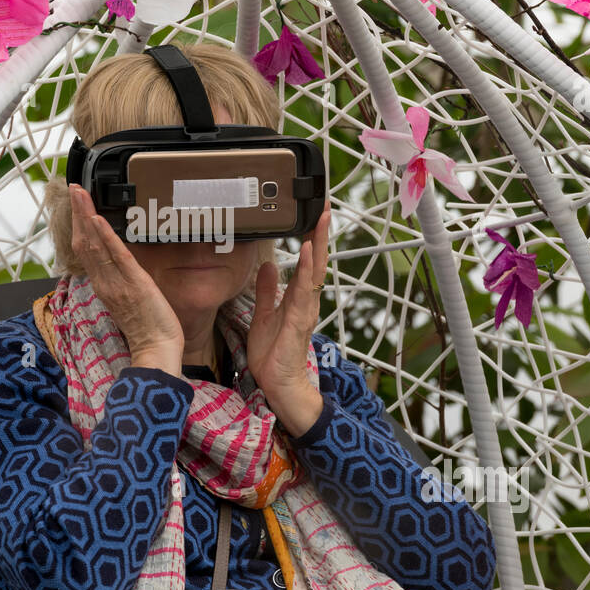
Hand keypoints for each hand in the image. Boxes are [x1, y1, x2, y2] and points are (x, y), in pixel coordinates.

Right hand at [68, 183, 183, 375]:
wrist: (157, 351)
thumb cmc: (148, 332)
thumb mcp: (129, 303)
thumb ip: (120, 284)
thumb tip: (118, 267)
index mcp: (104, 286)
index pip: (85, 251)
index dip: (79, 226)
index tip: (76, 206)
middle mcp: (105, 282)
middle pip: (84, 242)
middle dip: (78, 213)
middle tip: (73, 189)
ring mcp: (117, 282)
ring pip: (95, 244)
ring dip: (86, 215)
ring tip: (80, 193)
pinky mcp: (134, 283)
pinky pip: (116, 255)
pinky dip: (104, 235)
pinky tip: (96, 218)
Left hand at [245, 203, 330, 437]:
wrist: (276, 383)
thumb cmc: (273, 353)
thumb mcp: (264, 313)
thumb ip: (267, 290)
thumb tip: (268, 265)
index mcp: (299, 298)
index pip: (308, 262)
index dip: (312, 238)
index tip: (315, 214)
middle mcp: (307, 300)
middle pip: (317, 260)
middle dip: (321, 233)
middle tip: (325, 206)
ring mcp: (305, 309)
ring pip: (314, 270)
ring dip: (317, 244)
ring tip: (320, 219)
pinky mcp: (298, 319)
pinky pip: (303, 290)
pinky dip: (305, 269)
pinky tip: (306, 251)